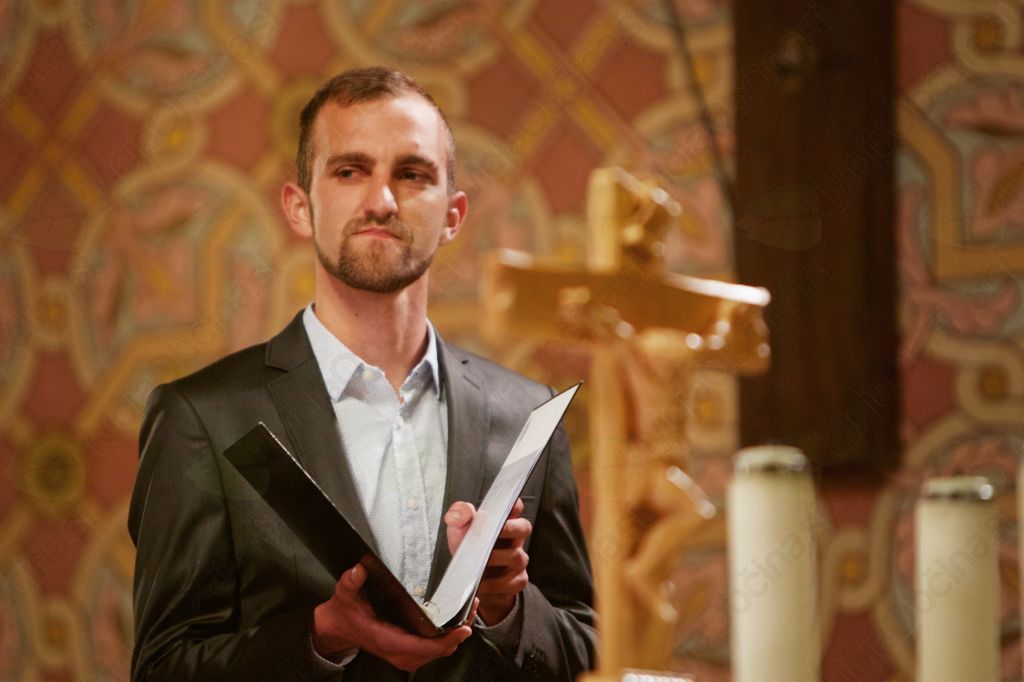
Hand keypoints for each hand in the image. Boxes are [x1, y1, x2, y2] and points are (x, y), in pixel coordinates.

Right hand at [312, 563, 472, 670]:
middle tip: (473, 607)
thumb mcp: (345, 594)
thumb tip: (359, 570)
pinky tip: (456, 620)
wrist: (339, 629)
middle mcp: (400, 652)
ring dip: (456, 635)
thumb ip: (351, 582)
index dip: (447, 640)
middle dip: (459, 633)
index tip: (464, 628)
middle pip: (440, 650)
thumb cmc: (345, 612)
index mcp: (388, 640)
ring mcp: (405, 655)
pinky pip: (435, 649)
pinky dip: (448, 637)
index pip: (425, 647)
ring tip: (469, 610)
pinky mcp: (409, 653)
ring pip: (440, 651)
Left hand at [445, 498, 530, 624]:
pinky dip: (493, 584)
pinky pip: (511, 582)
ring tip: (477, 563)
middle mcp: (515, 538)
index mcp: (503, 521)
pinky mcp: (517, 581)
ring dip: (495, 560)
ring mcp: (518, 559)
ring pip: (516, 556)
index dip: (513, 505)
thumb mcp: (458, 531)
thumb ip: (458, 516)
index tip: (506, 506)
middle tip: (489, 535)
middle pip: (524, 527)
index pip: (515, 506)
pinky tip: (480, 584)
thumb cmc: (468, 551)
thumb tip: (459, 514)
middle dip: (508, 530)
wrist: (469, 582)